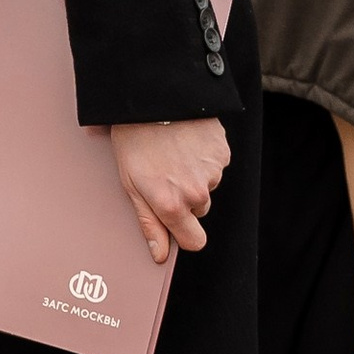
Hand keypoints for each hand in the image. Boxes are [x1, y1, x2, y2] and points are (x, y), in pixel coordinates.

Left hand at [109, 116, 230, 268]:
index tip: (174, 222)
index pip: (194, 241)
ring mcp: (212, 172)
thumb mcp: (131, 184)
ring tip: (172, 152)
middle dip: (186, 199)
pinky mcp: (222, 152)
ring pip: (207, 186)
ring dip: (194, 175)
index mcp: (172, 205)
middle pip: (199, 211)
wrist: (152, 98)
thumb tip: (160, 254)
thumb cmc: (134, 142)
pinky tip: (186, 141)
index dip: (184, 233)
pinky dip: (203, 157)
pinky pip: (216, 164)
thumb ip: (149, 223)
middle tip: (164, 173)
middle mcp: (197, 193)